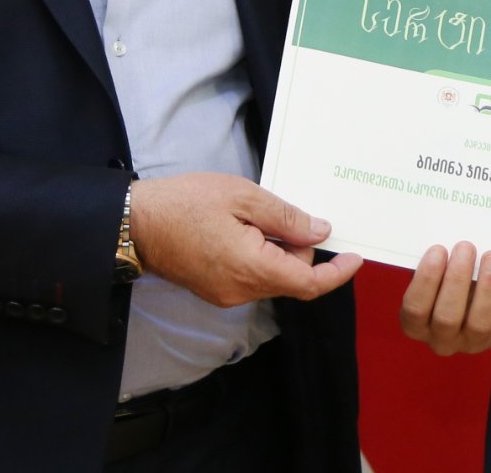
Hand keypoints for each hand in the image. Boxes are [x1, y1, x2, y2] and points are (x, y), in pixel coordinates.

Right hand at [129, 173, 361, 307]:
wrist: (135, 224)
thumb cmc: (185, 204)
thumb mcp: (242, 196)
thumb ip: (286, 217)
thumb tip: (320, 233)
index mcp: (253, 268)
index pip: (309, 283)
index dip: (337, 273)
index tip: (355, 257)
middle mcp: (242, 291)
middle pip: (291, 277)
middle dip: (298, 247)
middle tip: (283, 210)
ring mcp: (226, 294)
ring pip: (271, 276)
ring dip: (277, 249)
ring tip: (254, 214)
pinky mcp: (214, 290)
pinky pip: (251, 276)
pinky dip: (259, 255)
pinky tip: (241, 228)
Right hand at [398, 242, 490, 355]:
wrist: (473, 297)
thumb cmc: (446, 280)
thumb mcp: (435, 275)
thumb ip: (436, 264)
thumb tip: (446, 234)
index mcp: (417, 323)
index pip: (416, 307)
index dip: (426, 279)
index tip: (438, 249)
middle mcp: (442, 339)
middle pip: (447, 317)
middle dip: (457, 279)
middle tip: (466, 247)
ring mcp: (473, 341)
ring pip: (480, 324)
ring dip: (487, 289)